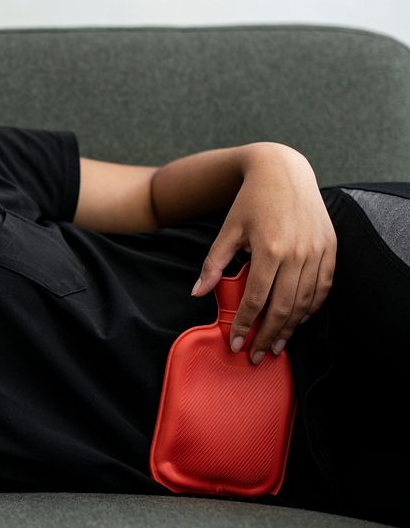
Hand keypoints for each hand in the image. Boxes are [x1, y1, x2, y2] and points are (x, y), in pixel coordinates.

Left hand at [190, 143, 335, 363]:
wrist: (283, 170)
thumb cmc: (250, 201)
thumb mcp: (227, 230)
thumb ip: (214, 264)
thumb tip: (197, 293)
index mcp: (268, 250)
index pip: (256, 300)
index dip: (246, 326)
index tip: (237, 344)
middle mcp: (297, 253)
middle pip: (283, 307)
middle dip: (269, 336)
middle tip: (258, 356)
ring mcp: (317, 251)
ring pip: (306, 302)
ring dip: (291, 328)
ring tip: (277, 345)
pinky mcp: (330, 247)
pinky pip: (324, 286)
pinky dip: (312, 307)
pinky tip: (299, 320)